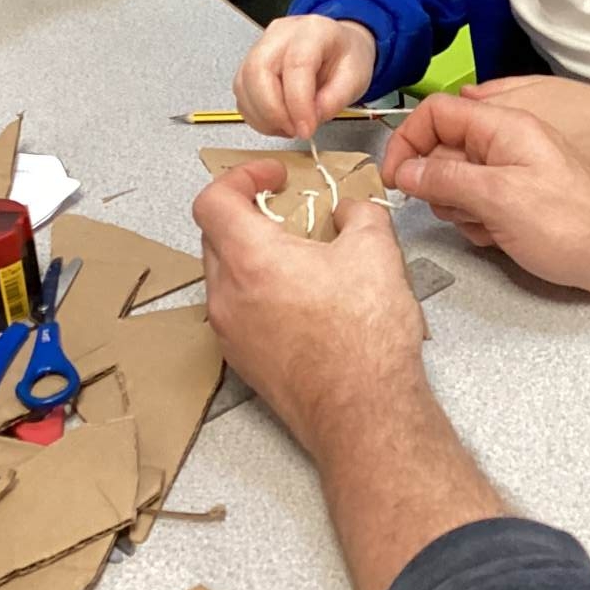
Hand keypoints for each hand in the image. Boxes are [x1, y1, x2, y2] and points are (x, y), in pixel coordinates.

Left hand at [194, 158, 426, 455]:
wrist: (363, 412)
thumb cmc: (365, 337)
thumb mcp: (377, 251)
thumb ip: (359, 213)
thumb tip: (350, 211)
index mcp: (250, 259)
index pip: (213, 200)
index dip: (240, 177)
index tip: (273, 177)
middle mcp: (227, 295)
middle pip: (214, 236)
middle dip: (248, 214)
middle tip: (289, 211)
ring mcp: (230, 332)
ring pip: (225, 275)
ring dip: (253, 256)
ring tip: (301, 257)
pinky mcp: (242, 361)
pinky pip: (237, 310)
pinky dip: (259, 291)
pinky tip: (304, 299)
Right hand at [234, 14, 377, 139]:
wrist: (337, 46)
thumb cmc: (346, 57)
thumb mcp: (356, 78)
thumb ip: (335, 99)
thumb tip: (311, 118)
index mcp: (313, 30)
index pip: (296, 65)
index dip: (298, 103)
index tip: (306, 129)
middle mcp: (281, 34)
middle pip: (258, 70)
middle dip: (272, 111)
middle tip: (294, 130)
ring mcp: (261, 47)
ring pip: (244, 84)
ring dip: (263, 116)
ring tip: (289, 127)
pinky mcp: (249, 64)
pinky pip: (242, 94)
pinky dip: (256, 115)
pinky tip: (277, 122)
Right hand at [383, 93, 589, 304]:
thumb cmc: (568, 224)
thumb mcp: (497, 198)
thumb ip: (445, 178)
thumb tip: (404, 169)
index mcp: (504, 124)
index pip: (436, 113)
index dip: (408, 141)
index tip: (394, 179)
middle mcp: (506, 140)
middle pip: (442, 150)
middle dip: (439, 185)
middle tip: (463, 211)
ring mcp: (512, 169)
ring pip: (456, 181)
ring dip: (460, 208)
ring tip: (488, 225)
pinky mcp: (517, 196)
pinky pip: (477, 202)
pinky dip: (479, 221)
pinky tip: (500, 236)